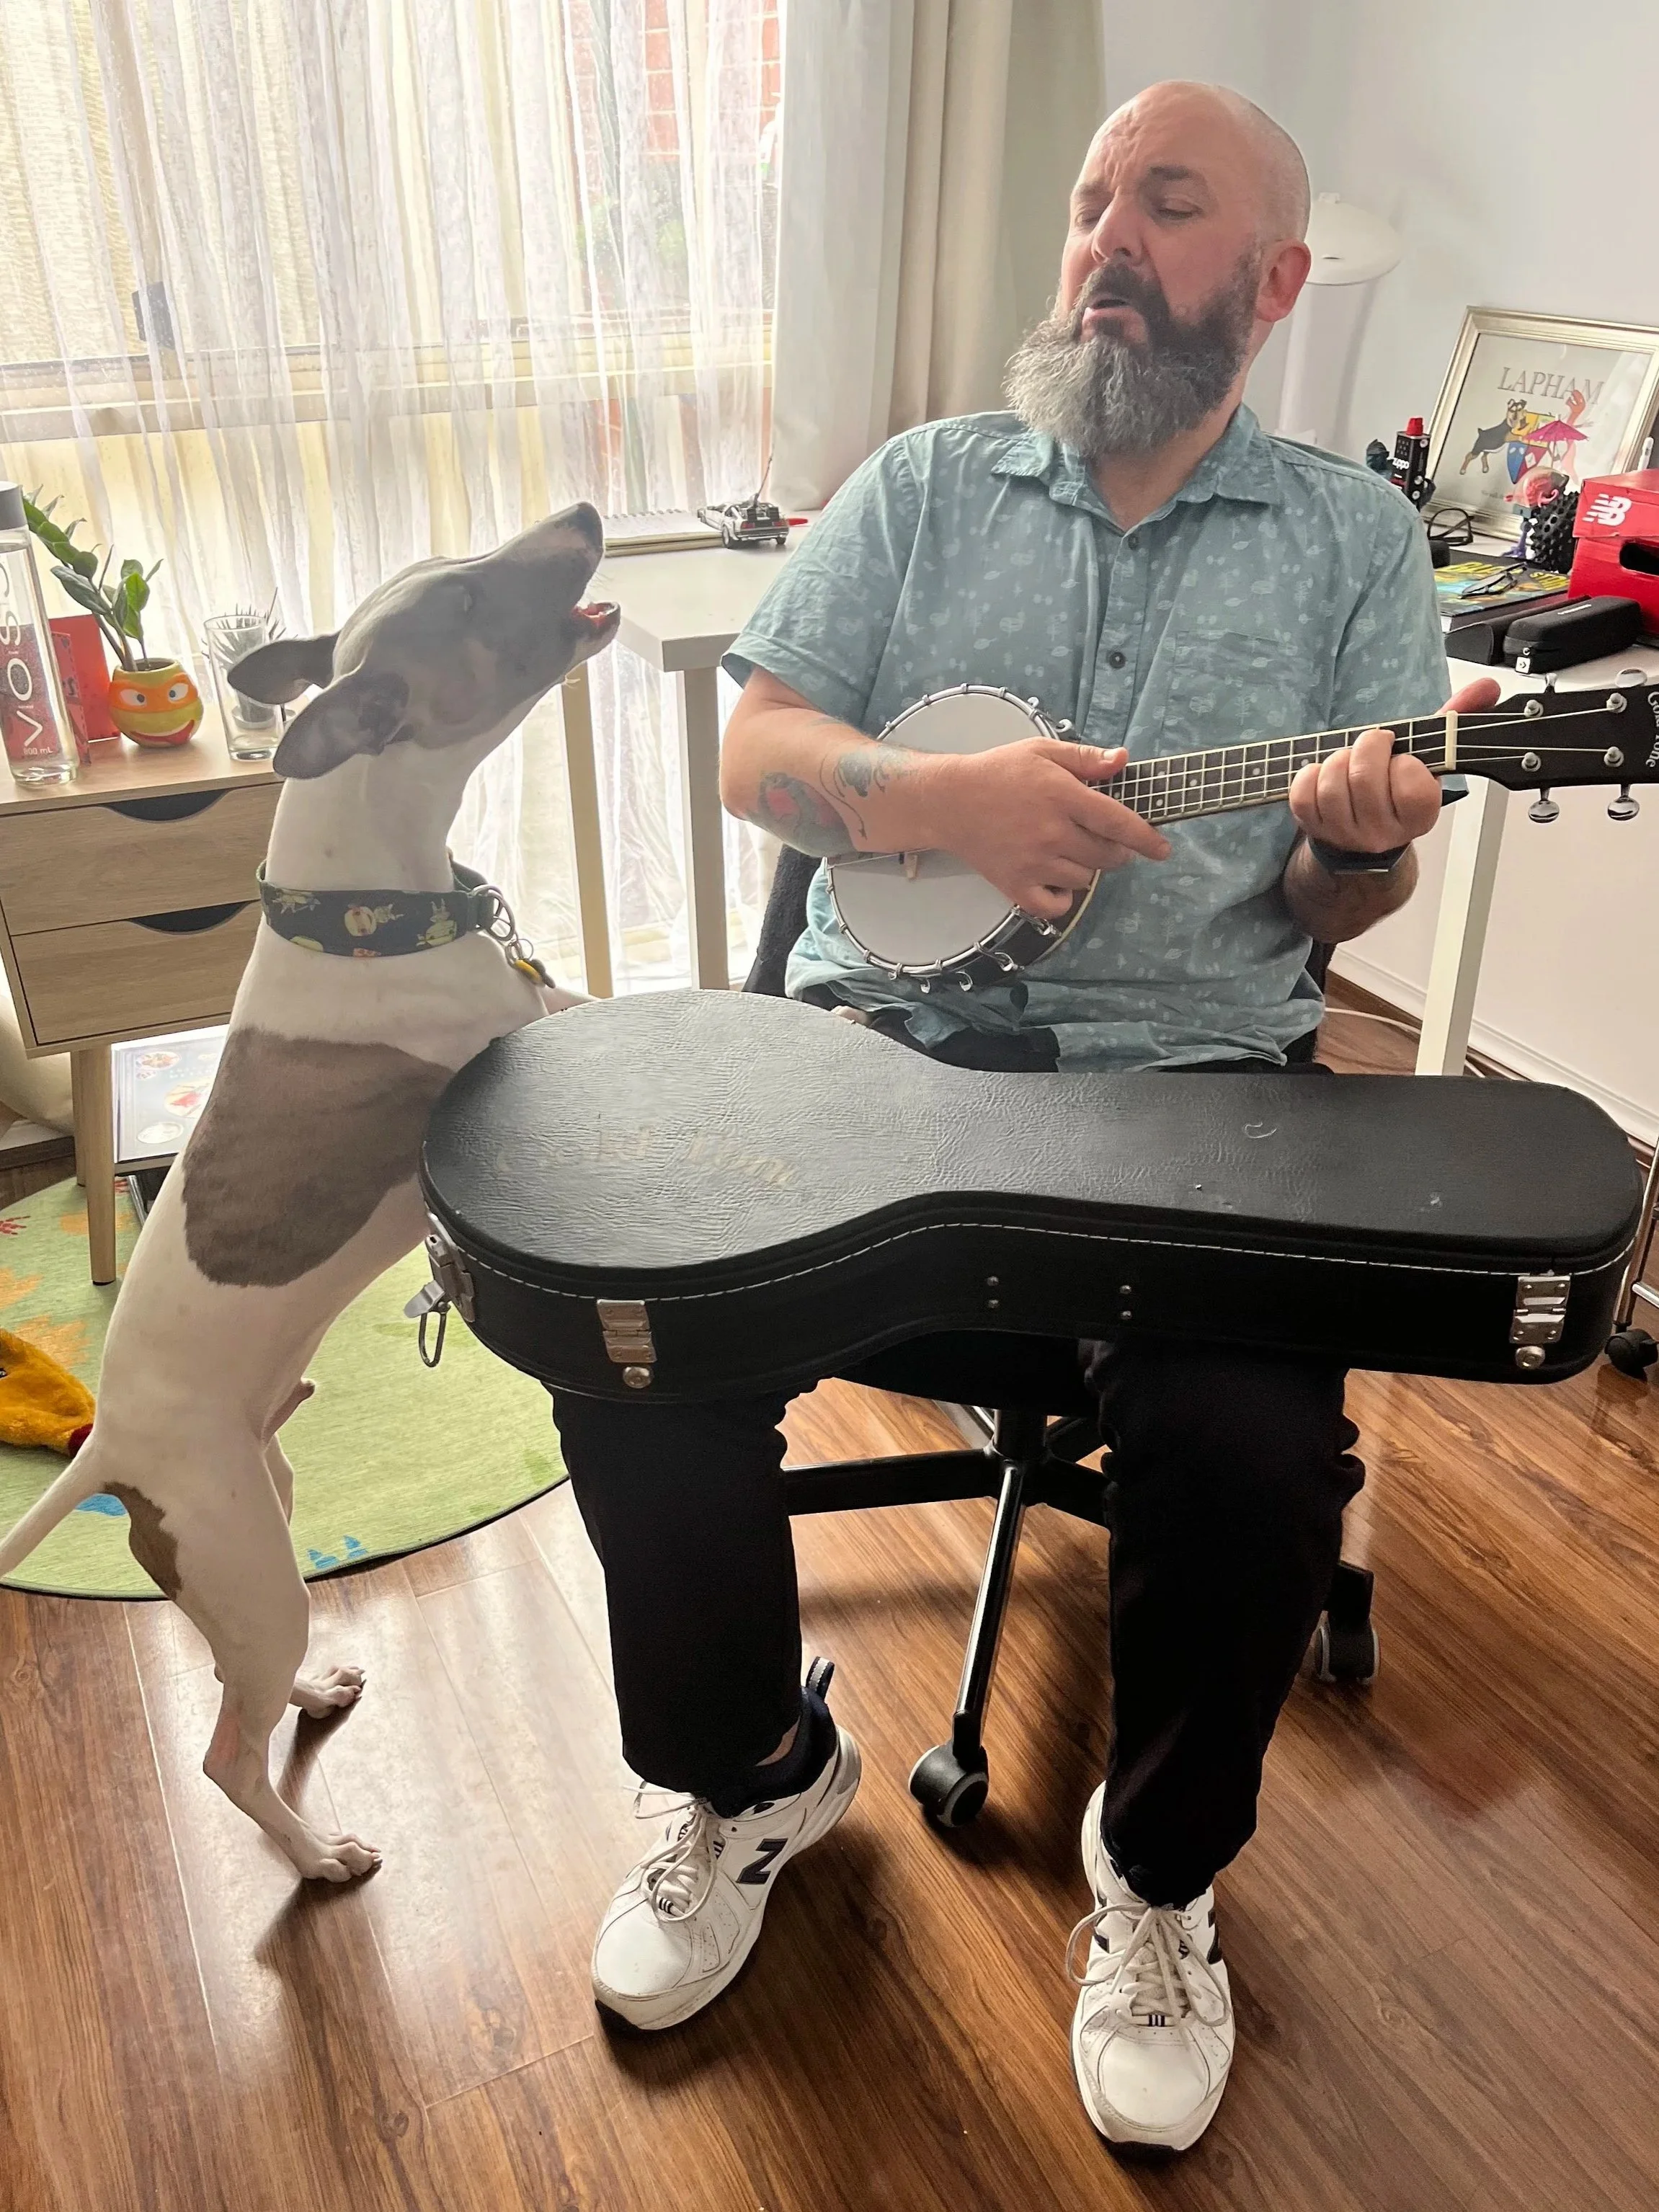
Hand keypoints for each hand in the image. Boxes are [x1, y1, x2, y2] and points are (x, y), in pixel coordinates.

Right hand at [925, 738, 1170, 919]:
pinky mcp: (1015, 886)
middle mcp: (1050, 833)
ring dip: (1087, 868)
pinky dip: (1063, 897)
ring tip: (1068, 849)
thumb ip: (1085, 758)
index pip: (1117, 822)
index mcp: (1061, 796)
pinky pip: (1056, 906)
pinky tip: (1056, 878)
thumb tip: (1122, 761)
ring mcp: (1033, 863)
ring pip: (1085, 879)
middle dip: (1117, 851)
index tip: (1163, 849)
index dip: (1146, 838)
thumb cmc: (998, 773)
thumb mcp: (1042, 751)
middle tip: (1104, 839)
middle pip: (1107, 856)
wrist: (949, 801)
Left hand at [1288, 676, 1501, 853]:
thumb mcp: (1428, 758)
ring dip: (1337, 760)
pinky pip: (1303, 794)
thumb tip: (1486, 687)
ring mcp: (1346, 833)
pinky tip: (1324, 775)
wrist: (1362, 838)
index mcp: (1420, 814)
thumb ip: (1455, 722)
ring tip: (1349, 762)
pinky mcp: (1313, 829)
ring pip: (1332, 784)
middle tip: (1372, 746)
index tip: (1403, 759)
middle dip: (1366, 747)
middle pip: (1364, 776)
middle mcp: (1384, 831)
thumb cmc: (1394, 791)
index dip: (1403, 762)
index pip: (1412, 782)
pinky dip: (1310, 775)